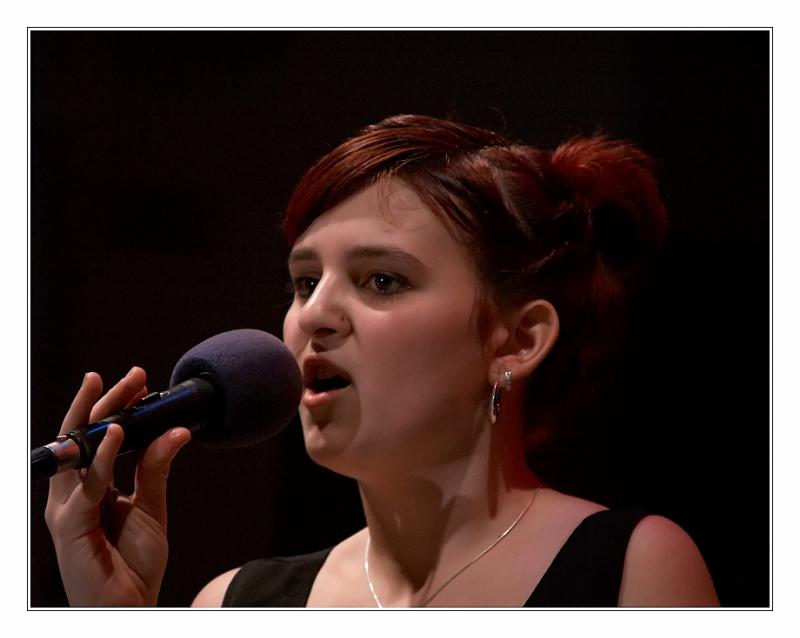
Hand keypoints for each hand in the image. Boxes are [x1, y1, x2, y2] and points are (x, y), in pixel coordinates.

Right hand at [44, 368, 190, 605]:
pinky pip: (87, 484)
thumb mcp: (151, 506)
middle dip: (105, 400)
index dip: (113, 406)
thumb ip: (155, 469)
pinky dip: (102, 456)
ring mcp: (67, 508)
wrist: (131, 604)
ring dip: (101, 417)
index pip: (94, 435)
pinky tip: (117, 433)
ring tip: (126, 391)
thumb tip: (175, 431)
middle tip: (132, 375)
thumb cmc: (133, 561)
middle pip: (83, 436)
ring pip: (79, 452)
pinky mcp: (70, 526)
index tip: (138, 381)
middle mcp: (72, 493)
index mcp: (88, 486)